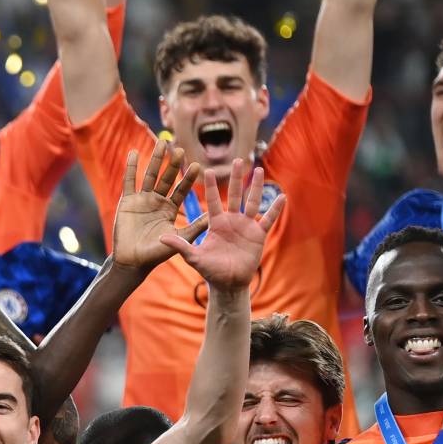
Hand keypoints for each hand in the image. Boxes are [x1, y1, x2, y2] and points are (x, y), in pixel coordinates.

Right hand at [111, 138, 203, 270]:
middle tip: (180, 149)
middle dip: (173, 164)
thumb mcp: (180, 238)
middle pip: (166, 178)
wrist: (133, 261)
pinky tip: (133, 153)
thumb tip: (215, 216)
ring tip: (162, 144)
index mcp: (169, 208)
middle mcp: (156, 201)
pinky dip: (130, 167)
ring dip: (155, 160)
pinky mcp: (127, 201)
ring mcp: (141, 199)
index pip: (181, 190)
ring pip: (149, 175)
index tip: (198, 166)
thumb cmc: (156, 253)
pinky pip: (129, 181)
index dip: (188, 178)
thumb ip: (196, 227)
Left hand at [158, 159, 284, 293]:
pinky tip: (282, 196)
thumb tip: (160, 237)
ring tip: (259, 170)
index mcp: (216, 223)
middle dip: (236, 178)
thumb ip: (180, 245)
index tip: (208, 170)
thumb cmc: (210, 270)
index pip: (214, 200)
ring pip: (252, 202)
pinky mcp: (258, 235)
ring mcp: (246, 226)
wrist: (227, 283)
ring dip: (256, 186)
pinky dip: (275, 209)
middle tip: (237, 160)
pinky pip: (268, 219)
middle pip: (235, 195)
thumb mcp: (193, 257)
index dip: (212, 186)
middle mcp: (231, 220)